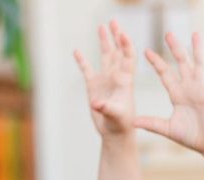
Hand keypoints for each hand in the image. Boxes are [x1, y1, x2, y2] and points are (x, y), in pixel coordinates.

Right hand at [74, 21, 137, 137]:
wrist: (116, 133)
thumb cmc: (121, 125)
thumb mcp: (117, 116)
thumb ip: (108, 108)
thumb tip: (97, 103)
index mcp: (125, 81)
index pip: (128, 59)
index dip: (126, 46)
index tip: (123, 34)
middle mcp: (116, 77)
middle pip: (117, 52)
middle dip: (116, 36)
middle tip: (114, 21)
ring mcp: (105, 80)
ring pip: (105, 56)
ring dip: (104, 42)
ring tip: (102, 26)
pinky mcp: (94, 87)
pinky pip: (87, 70)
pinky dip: (82, 61)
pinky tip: (76, 51)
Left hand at [139, 32, 203, 155]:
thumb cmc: (192, 137)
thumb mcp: (168, 129)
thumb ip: (152, 123)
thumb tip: (132, 121)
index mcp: (177, 94)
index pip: (165, 74)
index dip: (157, 63)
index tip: (146, 51)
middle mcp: (189, 88)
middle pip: (181, 64)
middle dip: (175, 48)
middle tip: (168, 33)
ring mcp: (202, 90)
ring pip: (198, 65)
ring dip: (196, 50)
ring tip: (195, 34)